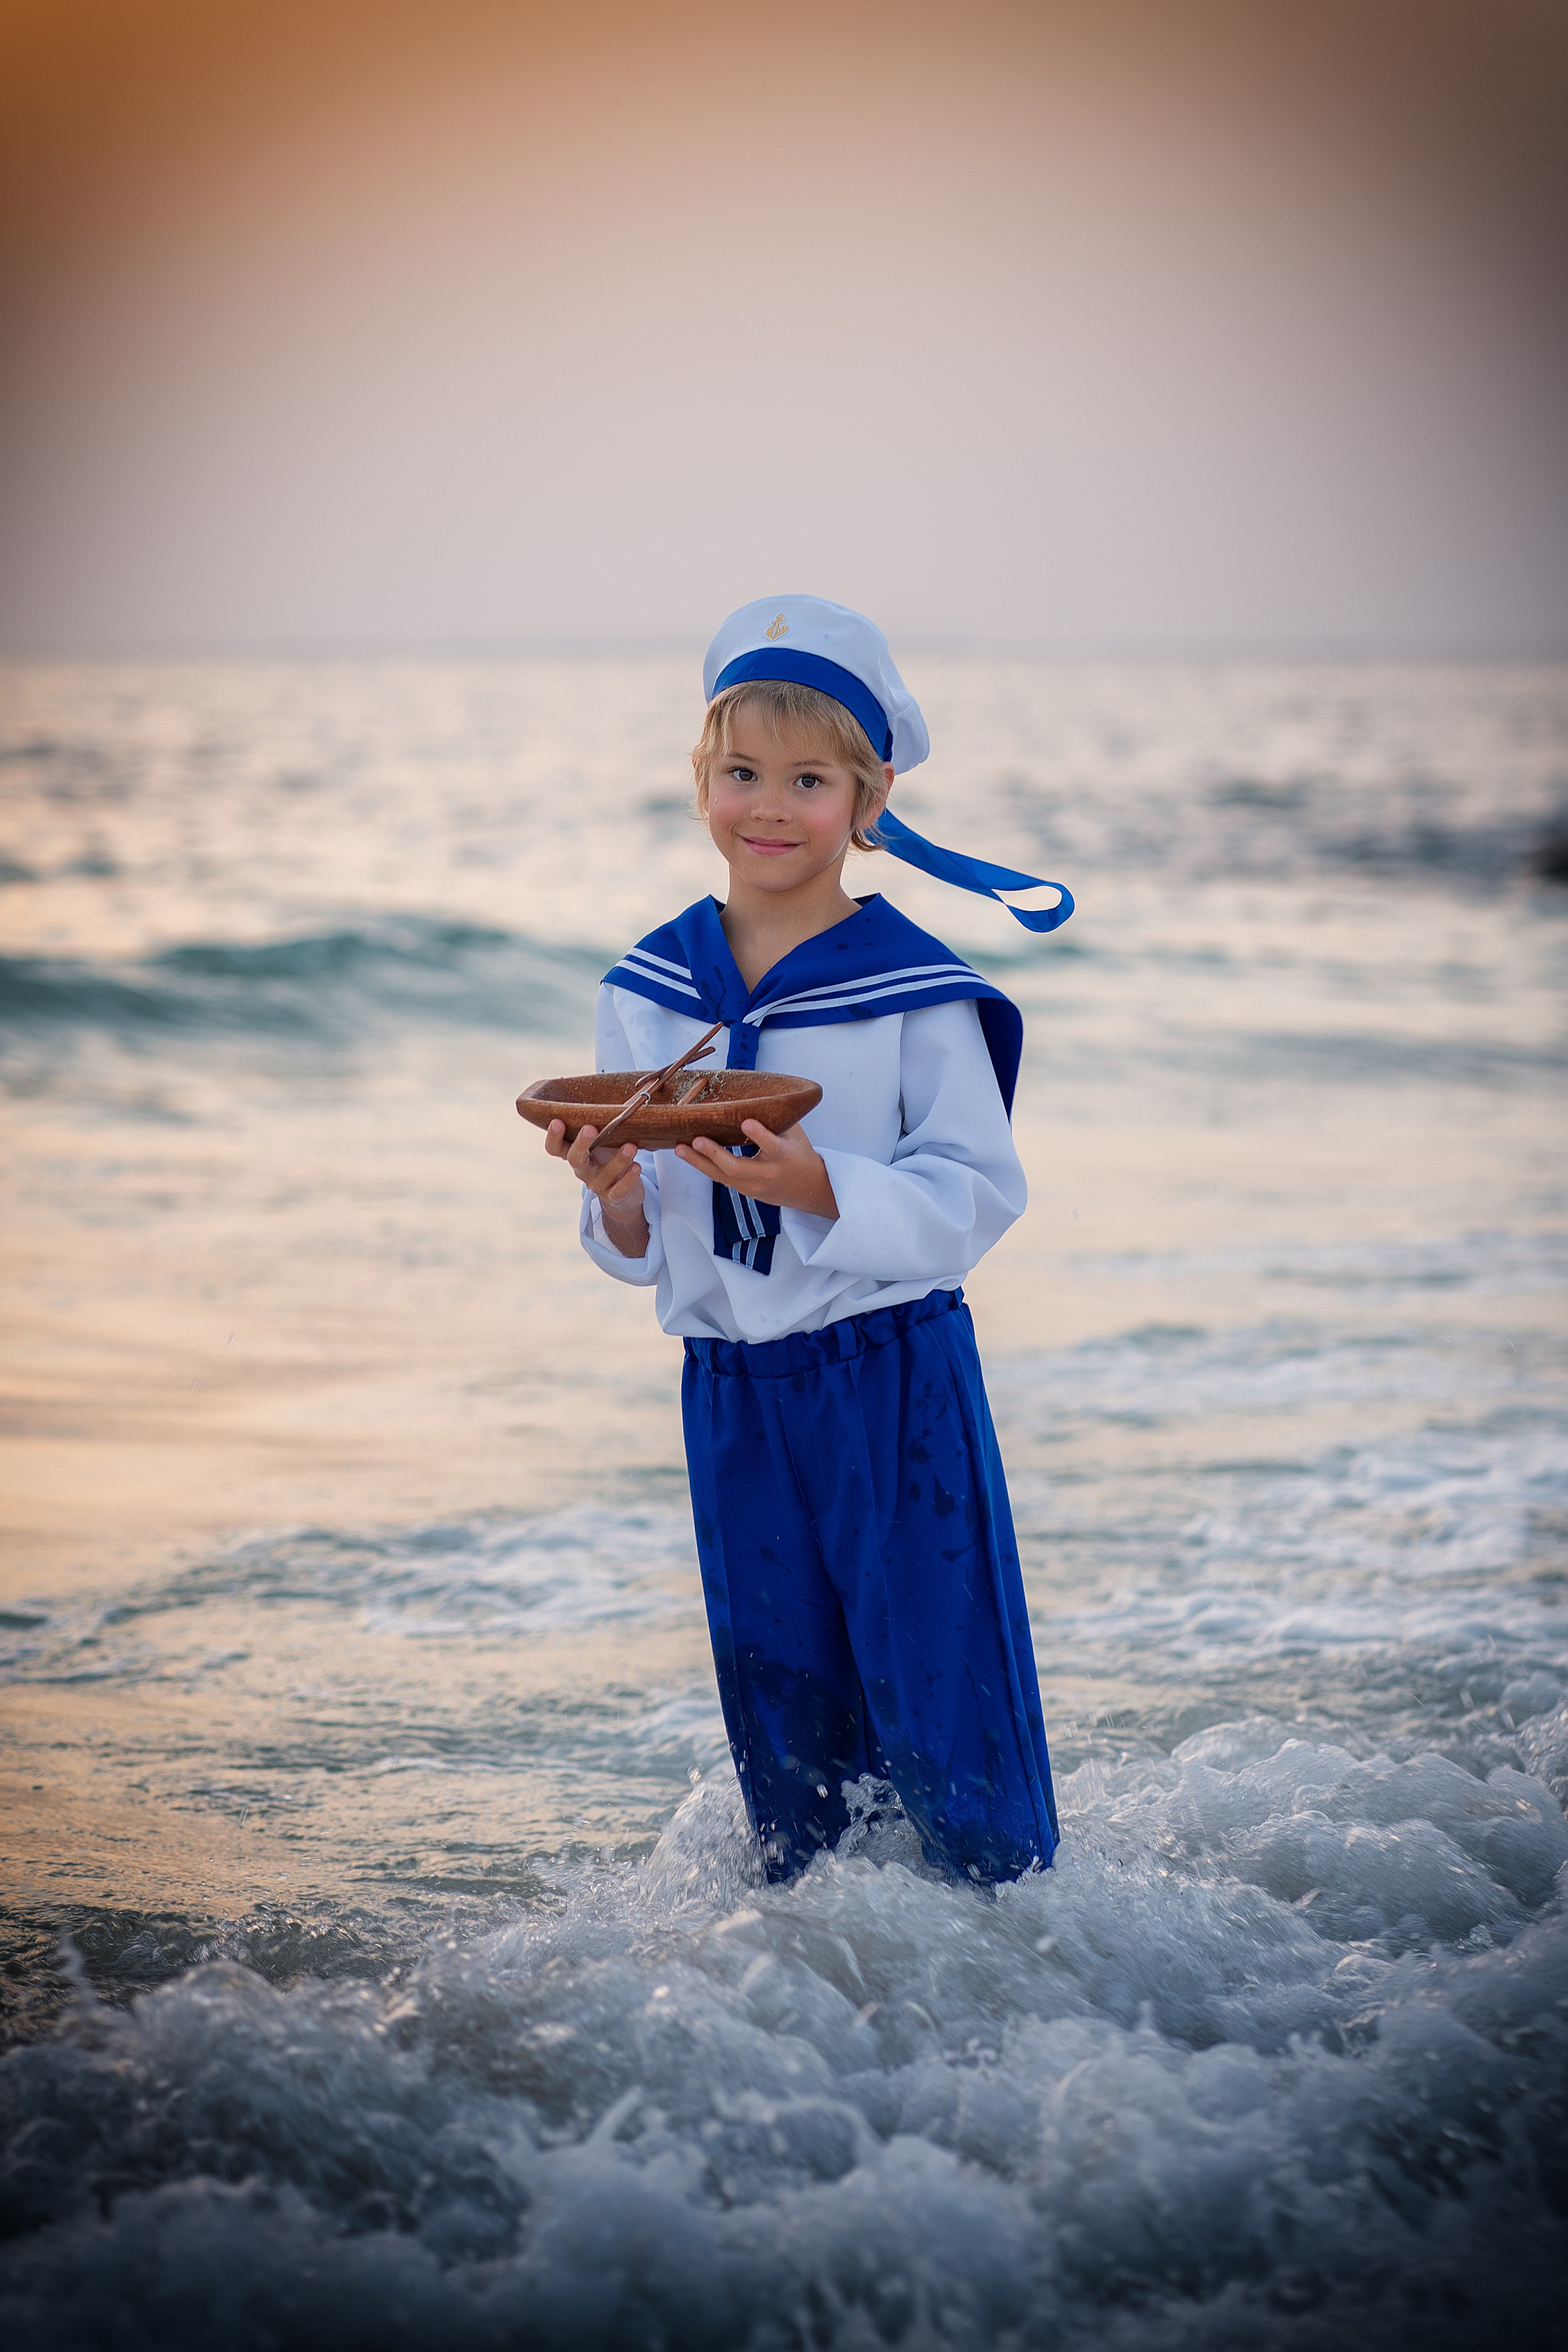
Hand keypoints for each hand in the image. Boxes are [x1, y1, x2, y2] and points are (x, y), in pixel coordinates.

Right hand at [544, 1119, 649, 1257]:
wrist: (622, 1193)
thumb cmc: (611, 1155)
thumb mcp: (603, 1139)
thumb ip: (601, 1123)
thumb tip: (612, 1092)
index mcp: (574, 1153)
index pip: (555, 1148)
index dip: (553, 1136)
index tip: (557, 1121)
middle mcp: (582, 1170)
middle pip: (575, 1159)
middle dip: (581, 1144)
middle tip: (590, 1128)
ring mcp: (596, 1184)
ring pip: (603, 1174)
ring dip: (618, 1160)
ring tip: (631, 1147)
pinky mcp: (613, 1196)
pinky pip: (619, 1190)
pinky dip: (629, 1178)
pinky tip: (637, 1167)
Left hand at [675, 1121, 838, 1220]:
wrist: (809, 1189)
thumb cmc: (800, 1153)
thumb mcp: (795, 1133)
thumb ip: (777, 1117)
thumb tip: (756, 1091)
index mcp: (784, 1156)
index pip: (772, 1146)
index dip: (759, 1135)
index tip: (746, 1122)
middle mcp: (767, 1174)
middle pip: (737, 1168)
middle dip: (715, 1154)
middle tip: (697, 1139)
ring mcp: (754, 1186)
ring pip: (722, 1177)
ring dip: (699, 1163)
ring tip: (679, 1149)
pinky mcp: (745, 1191)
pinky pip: (721, 1179)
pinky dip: (704, 1166)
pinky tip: (688, 1155)